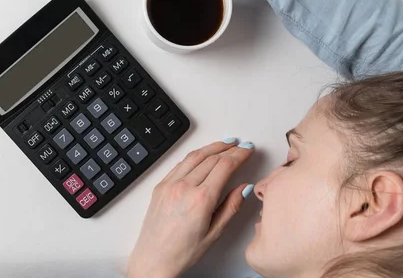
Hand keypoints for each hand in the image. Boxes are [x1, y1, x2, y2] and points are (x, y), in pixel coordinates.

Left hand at [127, 140, 254, 277]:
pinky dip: (195, 155)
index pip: (225, 166)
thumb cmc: (182, 252)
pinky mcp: (160, 185)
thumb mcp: (214, 233)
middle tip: (241, 146)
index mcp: (201, 199)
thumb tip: (243, 188)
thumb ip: (231, 207)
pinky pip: (180, 163)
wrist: (154, 259)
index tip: (248, 150)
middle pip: (211, 158)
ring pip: (194, 156)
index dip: (239, 155)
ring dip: (212, 147)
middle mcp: (184, 188)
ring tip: (225, 143)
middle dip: (229, 149)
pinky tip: (203, 154)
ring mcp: (170, 184)